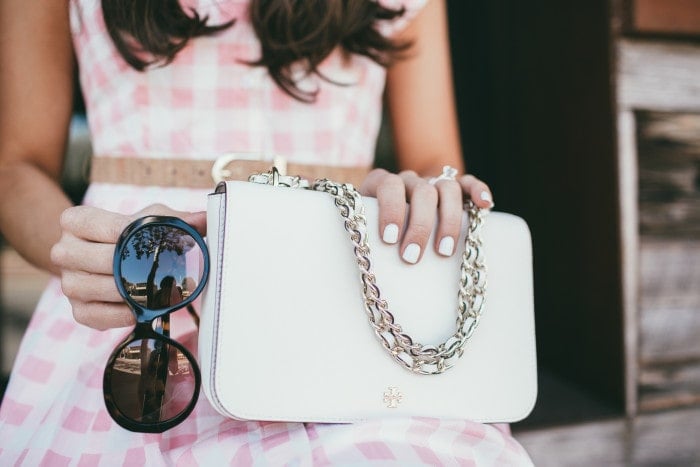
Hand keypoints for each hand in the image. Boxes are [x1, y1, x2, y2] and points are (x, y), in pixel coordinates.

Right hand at [50, 204, 205, 329]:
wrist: (108, 258)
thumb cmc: (132, 235)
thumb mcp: (151, 218)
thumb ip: (176, 218)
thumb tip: (203, 220)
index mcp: (77, 222)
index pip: (99, 225)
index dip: (128, 233)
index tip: (155, 240)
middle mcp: (64, 250)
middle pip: (96, 260)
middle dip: (130, 266)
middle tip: (159, 271)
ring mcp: (68, 282)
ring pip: (90, 289)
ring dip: (125, 293)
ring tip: (152, 292)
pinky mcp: (77, 309)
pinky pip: (93, 316)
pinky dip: (117, 316)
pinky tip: (137, 310)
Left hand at [360, 168, 492, 263]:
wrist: (387, 218)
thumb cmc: (369, 233)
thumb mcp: (355, 230)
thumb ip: (349, 232)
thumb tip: (320, 234)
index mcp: (382, 183)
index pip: (388, 184)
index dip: (390, 209)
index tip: (389, 239)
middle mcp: (408, 181)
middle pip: (420, 191)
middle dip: (418, 226)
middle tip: (411, 257)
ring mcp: (432, 184)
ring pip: (446, 188)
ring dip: (448, 219)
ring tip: (443, 251)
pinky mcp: (454, 190)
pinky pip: (468, 183)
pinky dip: (478, 191)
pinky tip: (485, 206)